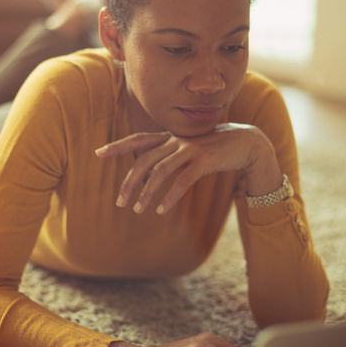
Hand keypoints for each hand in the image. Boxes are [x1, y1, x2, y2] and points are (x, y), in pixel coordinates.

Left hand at [95, 124, 281, 214]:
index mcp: (170, 137)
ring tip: (138, 209)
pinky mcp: (204, 160)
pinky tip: (162, 209)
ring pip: (160, 171)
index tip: (98, 152)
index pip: (138, 139)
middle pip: (144, 160)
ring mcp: (190, 149)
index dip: (118, 145)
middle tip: (119, 202)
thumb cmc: (215, 148)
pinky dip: (170, 196)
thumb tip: (150, 174)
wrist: (246, 142)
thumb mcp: (189, 148)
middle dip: (129, 181)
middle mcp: (176, 140)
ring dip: (146, 192)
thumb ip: (170, 155)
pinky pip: (182, 180)